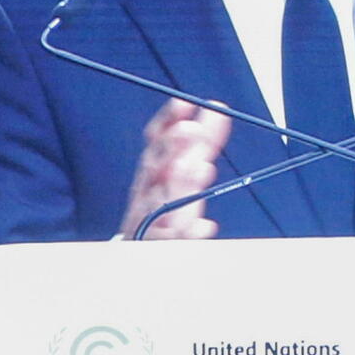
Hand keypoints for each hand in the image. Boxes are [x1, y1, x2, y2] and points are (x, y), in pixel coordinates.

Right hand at [118, 98, 233, 239]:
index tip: (183, 102)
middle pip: (155, 168)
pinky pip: (171, 241)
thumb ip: (202, 142)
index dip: (168, 121)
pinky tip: (204, 227)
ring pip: (161, 203)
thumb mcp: (178, 169)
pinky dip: (186, 234)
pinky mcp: (156, 248)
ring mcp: (148, 221)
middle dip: (171, 147)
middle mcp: (146, 192)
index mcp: (152, 171)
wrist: (136, 252)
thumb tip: (217, 107)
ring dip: (179, 185)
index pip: (156, 141)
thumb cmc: (161, 205)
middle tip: (191, 130)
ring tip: (200, 169)